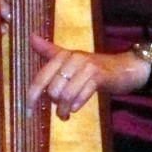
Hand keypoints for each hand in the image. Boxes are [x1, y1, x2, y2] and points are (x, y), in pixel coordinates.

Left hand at [26, 34, 145, 119]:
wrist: (124, 67)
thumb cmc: (94, 66)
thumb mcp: (70, 58)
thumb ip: (50, 51)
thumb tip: (30, 36)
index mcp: (63, 55)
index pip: (40, 77)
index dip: (32, 95)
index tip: (27, 111)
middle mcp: (73, 58)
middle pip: (53, 89)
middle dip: (55, 103)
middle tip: (61, 109)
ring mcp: (87, 67)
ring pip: (66, 95)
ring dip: (64, 109)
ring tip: (66, 114)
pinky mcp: (99, 76)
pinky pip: (81, 95)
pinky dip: (77, 105)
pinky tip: (76, 109)